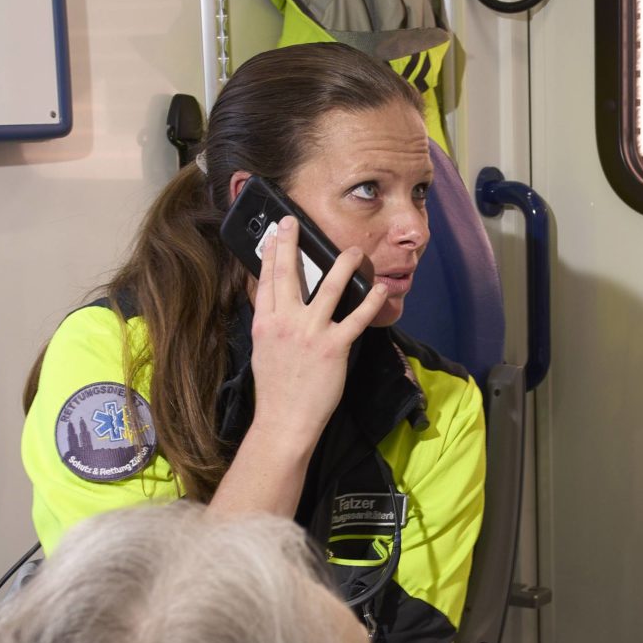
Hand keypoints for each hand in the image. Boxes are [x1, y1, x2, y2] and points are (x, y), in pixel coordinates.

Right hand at [246, 220, 386, 446]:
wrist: (284, 421)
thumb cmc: (275, 390)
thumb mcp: (263, 350)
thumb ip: (271, 324)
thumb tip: (277, 304)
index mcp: (265, 323)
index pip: (266, 280)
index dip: (271, 253)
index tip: (276, 233)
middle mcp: (285, 322)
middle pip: (288, 274)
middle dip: (292, 244)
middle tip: (296, 221)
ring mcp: (310, 332)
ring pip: (329, 288)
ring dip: (343, 265)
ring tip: (355, 250)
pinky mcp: (333, 347)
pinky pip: (356, 318)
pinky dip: (370, 302)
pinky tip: (379, 289)